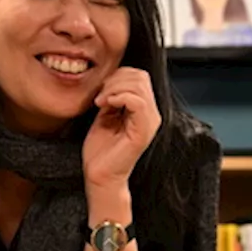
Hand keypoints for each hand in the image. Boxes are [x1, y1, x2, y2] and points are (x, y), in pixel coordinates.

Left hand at [82, 68, 161, 189]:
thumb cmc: (101, 150)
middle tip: (99, 96)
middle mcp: (151, 115)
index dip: (118, 75)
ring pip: (139, 86)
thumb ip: (112, 97)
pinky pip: (137, 102)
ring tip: (100, 102)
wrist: (100, 175)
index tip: (100, 90)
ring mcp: (150, 123)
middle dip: (115, 80)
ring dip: (113, 88)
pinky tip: (105, 106)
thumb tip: (110, 80)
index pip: (139, 76)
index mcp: (144, 110)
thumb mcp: (105, 115)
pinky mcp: (143, 132)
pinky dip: (118, 97)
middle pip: (140, 77)